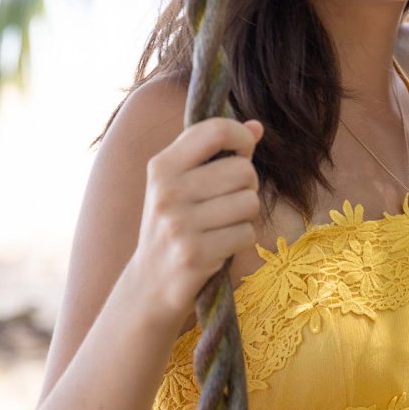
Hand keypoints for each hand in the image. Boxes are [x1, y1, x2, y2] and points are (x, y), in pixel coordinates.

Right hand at [134, 116, 264, 321]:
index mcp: (162, 167)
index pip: (215, 130)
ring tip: (222, 225)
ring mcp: (179, 224)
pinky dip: (241, 241)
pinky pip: (246, 234)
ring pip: (249, 202)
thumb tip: (257, 126)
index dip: (241, 136)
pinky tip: (220, 246)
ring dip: (245, 216)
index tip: (244, 150)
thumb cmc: (176, 225)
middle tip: (228, 202)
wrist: (150, 283)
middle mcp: (167, 192)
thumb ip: (217, 152)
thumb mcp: (183, 184)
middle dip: (247, 186)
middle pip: (243, 170)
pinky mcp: (195, 254)